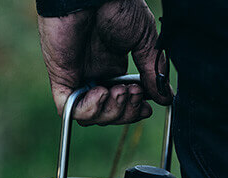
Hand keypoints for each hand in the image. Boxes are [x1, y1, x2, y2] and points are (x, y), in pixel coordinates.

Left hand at [38, 0, 170, 125]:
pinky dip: (89, 110)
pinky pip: (69, 108)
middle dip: (126, 112)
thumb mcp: (146, 42)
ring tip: (119, 90)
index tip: (147, 107)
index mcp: (112, 65)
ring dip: (111, 112)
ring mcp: (77, 75)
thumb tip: (166, 98)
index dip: (134, 111)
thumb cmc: (119, 7)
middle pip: (108, 113)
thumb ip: (153, 72)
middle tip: (133, 92)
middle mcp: (94, 73)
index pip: (122, 103)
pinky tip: (102, 92)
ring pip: (91, 116)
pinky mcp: (60, 75)